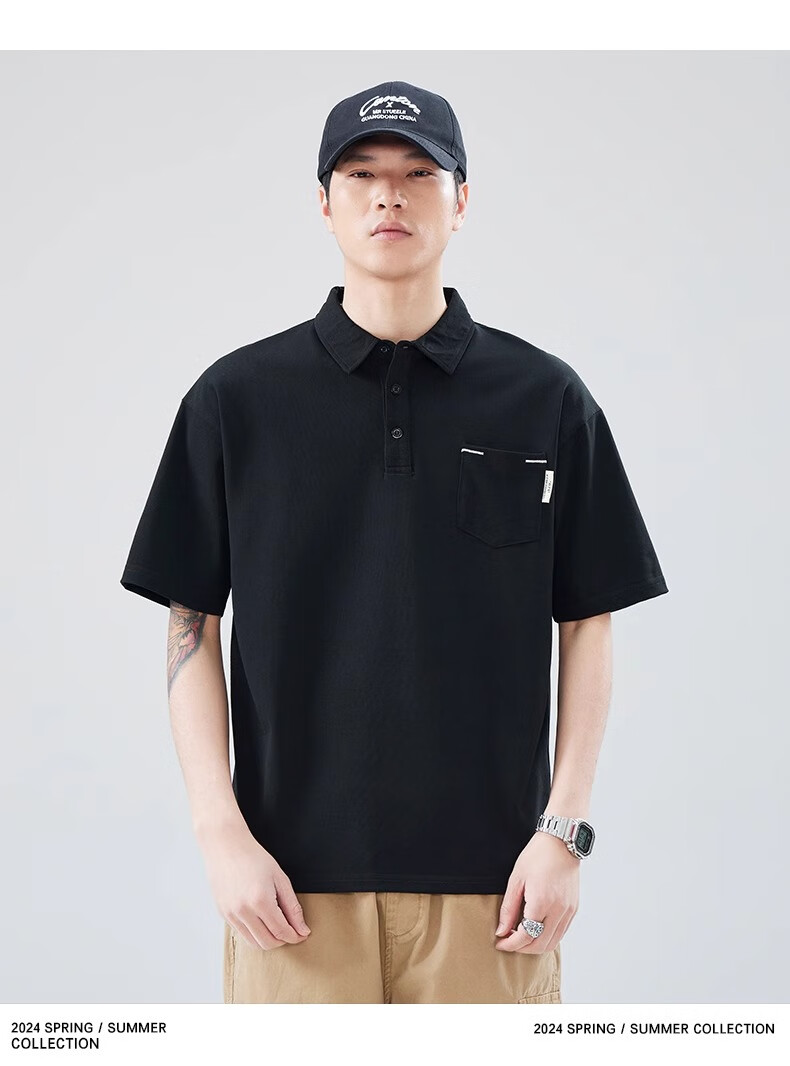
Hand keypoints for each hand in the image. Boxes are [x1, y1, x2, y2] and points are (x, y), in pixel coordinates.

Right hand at [198, 819, 310, 949]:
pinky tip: (262, 921)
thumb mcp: (280, 878)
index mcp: (261, 900)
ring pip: (254, 943)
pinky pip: (242, 933)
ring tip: (277, 927)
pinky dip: (255, 933)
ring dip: (269, 940)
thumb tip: (302, 929)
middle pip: (268, 942)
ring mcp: (231, 914)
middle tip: (292, 932)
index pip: (281, 931)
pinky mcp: (223, 914)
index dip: (295, 936)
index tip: (302, 934)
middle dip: (283, 940)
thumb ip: (292, 906)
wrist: (226, 846)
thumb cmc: (254, 857)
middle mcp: (243, 911)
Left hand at [494, 830, 579, 953]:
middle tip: (508, 942)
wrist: (561, 843)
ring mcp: (568, 911)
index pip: (526, 936)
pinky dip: (547, 937)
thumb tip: (501, 931)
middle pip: (540, 945)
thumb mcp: (516, 879)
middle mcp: (558, 910)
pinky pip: (561, 933)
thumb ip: (508, 908)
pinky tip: (536, 929)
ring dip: (535, 945)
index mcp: (541, 902)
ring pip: (552, 942)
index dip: (511, 944)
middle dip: (522, 948)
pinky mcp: (573, 909)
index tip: (500, 943)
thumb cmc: (537, 856)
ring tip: (520, 936)